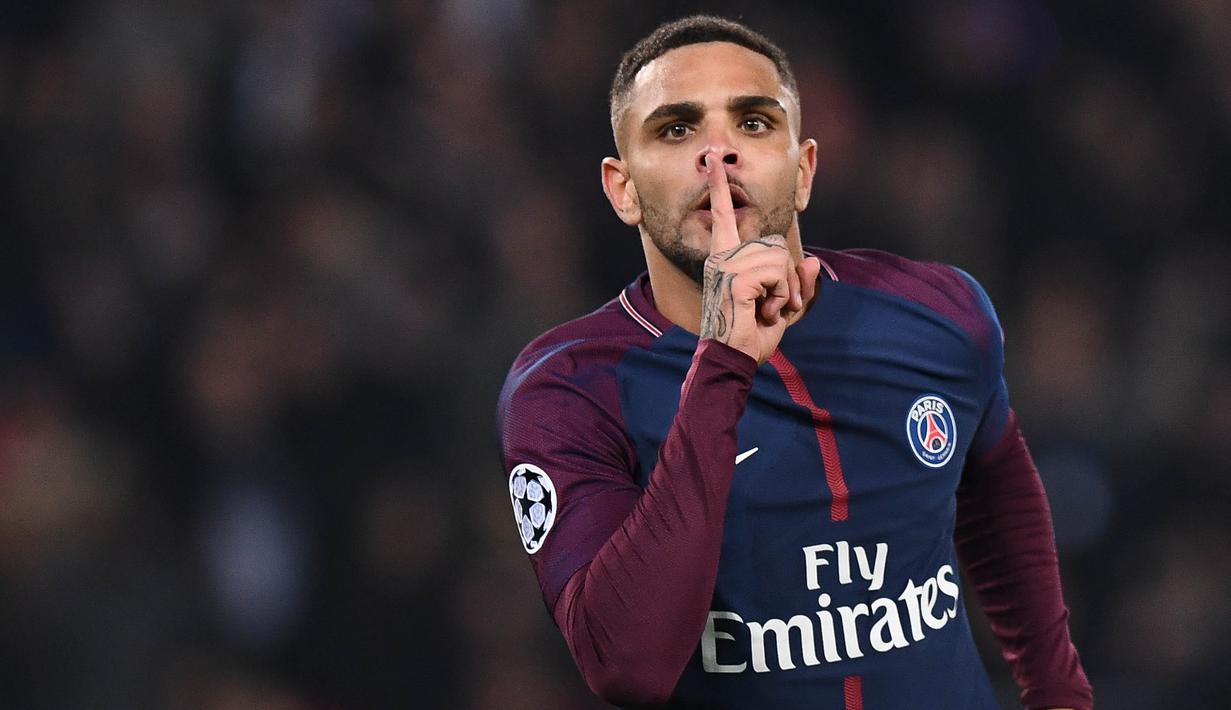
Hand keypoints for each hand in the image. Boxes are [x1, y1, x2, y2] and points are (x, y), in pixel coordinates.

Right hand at [698, 153, 819, 362]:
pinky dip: (781, 295)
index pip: (722, 216)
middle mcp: (722, 258)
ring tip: (768, 310)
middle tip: (774, 305)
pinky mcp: (736, 278)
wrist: (731, 359)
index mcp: (725, 259)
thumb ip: (796, 283)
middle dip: (786, 277)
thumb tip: (810, 261)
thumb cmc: (750, 335)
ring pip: (779, 258)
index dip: (719, 188)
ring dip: (785, 289)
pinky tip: (765, 312)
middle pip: (773, 246)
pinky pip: (777, 273)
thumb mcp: (781, 307)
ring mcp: (727, 267)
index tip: (715, 162)